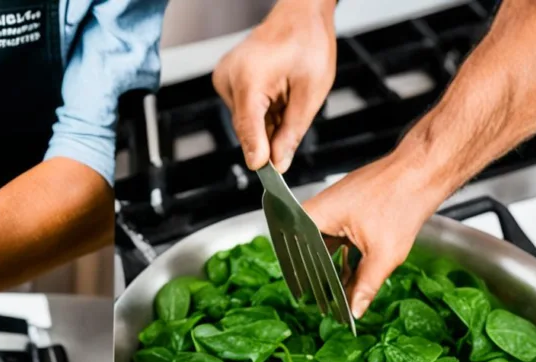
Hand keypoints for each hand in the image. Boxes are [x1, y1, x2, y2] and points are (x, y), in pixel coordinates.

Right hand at [212, 0, 335, 171]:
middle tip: (291, 134)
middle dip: (269, 135)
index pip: (248, 127)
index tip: (268, 173)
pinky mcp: (225, 79)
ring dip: (267, 121)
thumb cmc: (308, 43)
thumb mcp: (311, 92)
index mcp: (249, 78)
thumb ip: (292, 131)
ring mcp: (224, 77)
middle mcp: (229, 77)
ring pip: (246, 120)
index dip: (258, 152)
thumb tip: (278, 163)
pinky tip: (277, 96)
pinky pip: (243, 108)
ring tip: (288, 100)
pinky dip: (261, 111)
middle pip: (247, 126)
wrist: (299, 15)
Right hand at [303, 153, 448, 318]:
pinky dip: (343, 254)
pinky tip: (353, 273)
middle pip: (308, 253)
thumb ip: (365, 285)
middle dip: (321, 278)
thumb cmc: (401, 198)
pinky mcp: (344, 209)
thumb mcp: (384, 254)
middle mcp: (316, 210)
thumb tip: (355, 309)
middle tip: (330, 303)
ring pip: (322, 246)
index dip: (306, 283)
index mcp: (314, 216)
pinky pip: (334, 237)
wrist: (422, 172)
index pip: (296, 257)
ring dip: (334, 268)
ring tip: (343, 291)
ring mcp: (330, 208)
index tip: (313, 302)